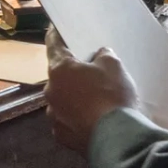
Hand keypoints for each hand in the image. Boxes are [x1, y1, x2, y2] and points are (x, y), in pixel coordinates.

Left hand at [45, 27, 137, 153]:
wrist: (118, 139)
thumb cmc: (113, 95)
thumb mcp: (114, 65)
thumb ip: (102, 55)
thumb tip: (98, 57)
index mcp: (59, 69)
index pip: (54, 44)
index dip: (57, 35)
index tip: (56, 28)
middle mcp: (50, 91)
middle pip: (59, 75)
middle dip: (71, 72)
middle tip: (88, 70)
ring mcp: (53, 116)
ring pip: (62, 99)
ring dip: (73, 96)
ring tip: (94, 99)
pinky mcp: (61, 136)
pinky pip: (67, 120)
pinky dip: (76, 117)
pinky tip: (92, 119)